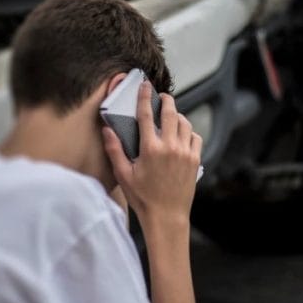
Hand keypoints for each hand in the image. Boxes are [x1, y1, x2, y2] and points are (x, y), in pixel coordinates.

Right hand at [103, 81, 201, 225]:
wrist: (167, 217)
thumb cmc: (143, 198)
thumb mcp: (123, 175)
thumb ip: (114, 150)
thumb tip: (107, 130)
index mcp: (150, 149)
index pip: (147, 115)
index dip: (145, 97)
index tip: (145, 86)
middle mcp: (170, 147)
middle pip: (171, 113)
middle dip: (166, 101)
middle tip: (162, 97)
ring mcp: (185, 153)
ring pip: (185, 123)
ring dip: (178, 116)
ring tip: (171, 117)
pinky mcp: (195, 160)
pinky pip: (195, 137)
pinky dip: (189, 132)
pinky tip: (182, 135)